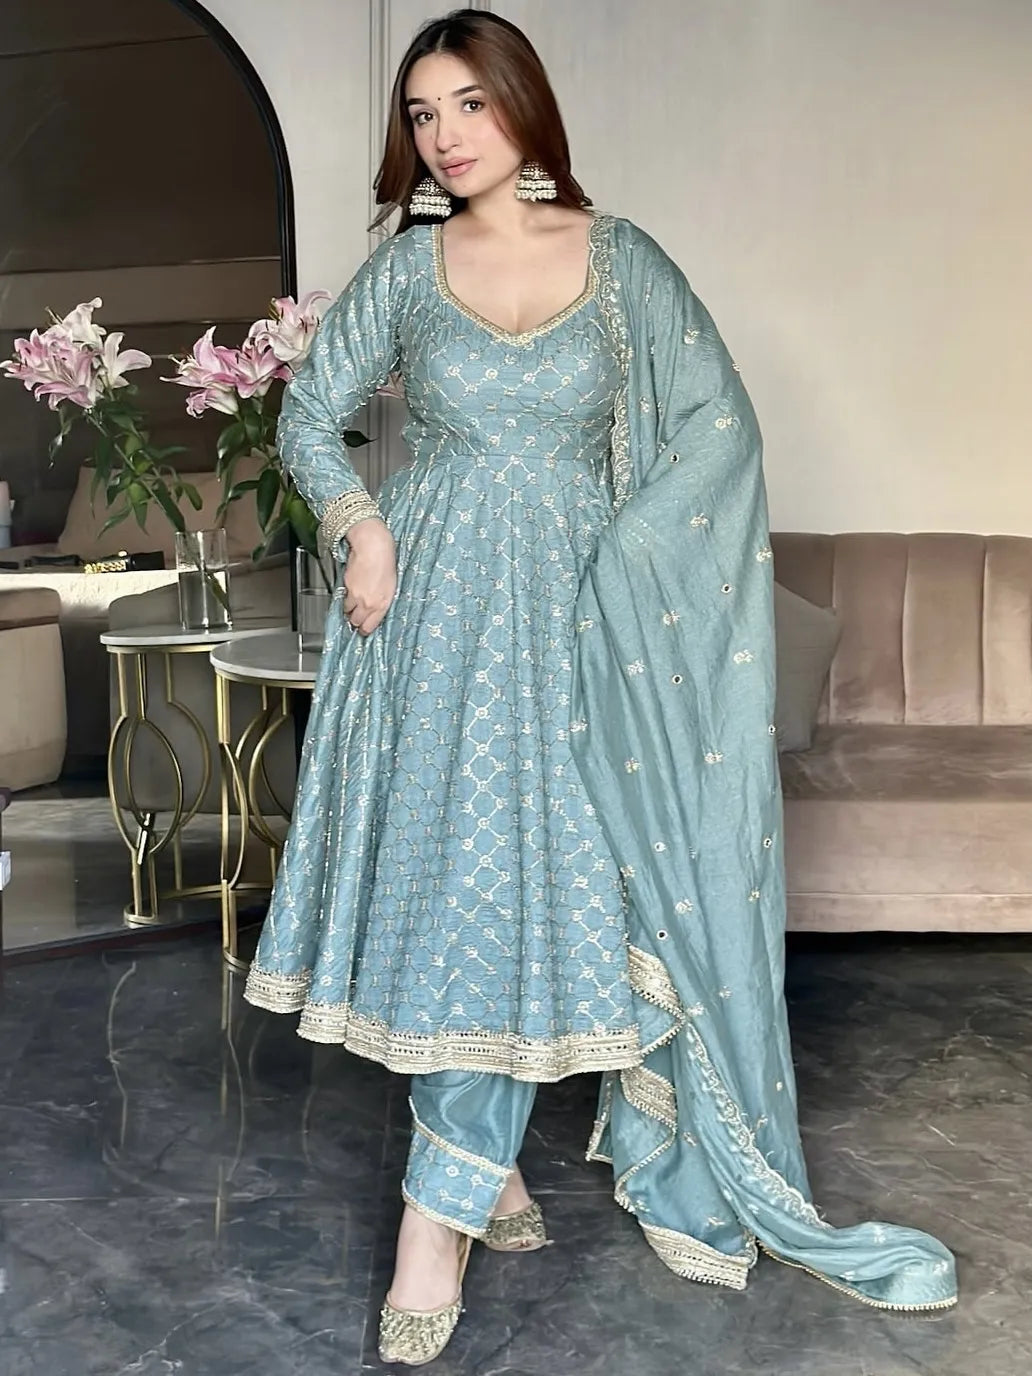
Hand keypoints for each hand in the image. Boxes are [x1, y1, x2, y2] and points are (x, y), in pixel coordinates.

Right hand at [341, 518, 396, 635]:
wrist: (373, 548)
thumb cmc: (386, 563)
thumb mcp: (391, 586)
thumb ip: (382, 600)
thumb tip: (375, 609)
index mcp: (383, 603)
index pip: (370, 626)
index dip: (365, 629)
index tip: (364, 630)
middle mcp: (369, 603)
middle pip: (356, 621)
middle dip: (356, 621)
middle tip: (357, 617)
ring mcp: (357, 596)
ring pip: (347, 611)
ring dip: (349, 610)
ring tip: (354, 604)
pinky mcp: (347, 587)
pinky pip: (344, 598)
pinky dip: (346, 598)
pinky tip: (351, 592)